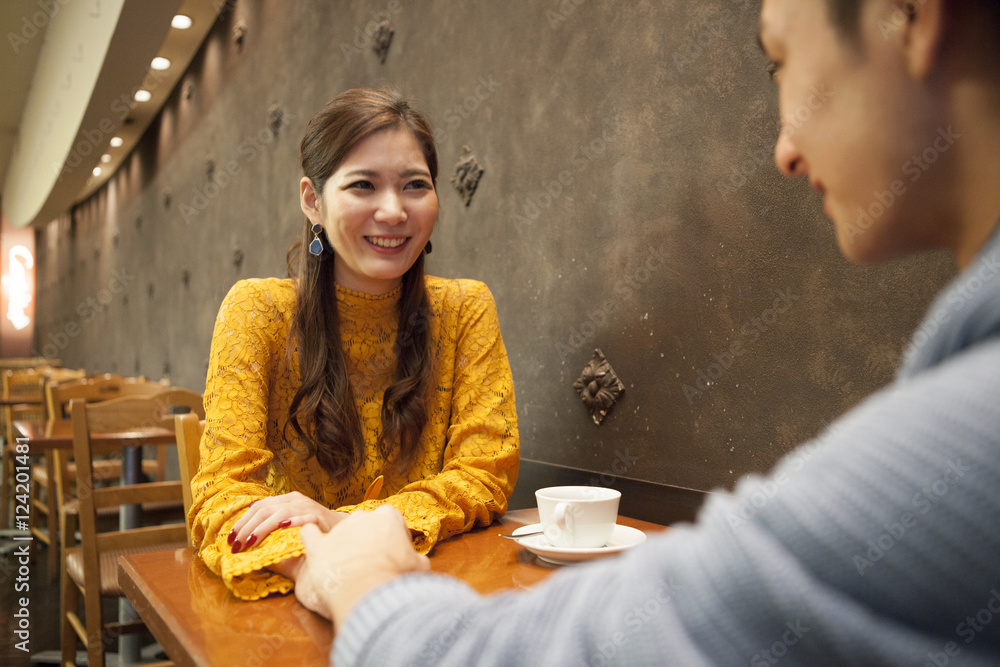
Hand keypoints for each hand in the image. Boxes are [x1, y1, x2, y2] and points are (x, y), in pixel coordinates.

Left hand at [228, 491, 347, 552]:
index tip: (230, 538)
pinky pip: (303, 518)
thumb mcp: (290, 522)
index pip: (258, 506)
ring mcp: (307, 507)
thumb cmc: (313, 530)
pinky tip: (280, 528)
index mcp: (286, 499)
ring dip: (261, 529)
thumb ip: (272, 524)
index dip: (242, 521)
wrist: (342, 529)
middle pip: (264, 509)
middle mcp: (295, 500)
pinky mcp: (318, 517)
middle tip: (235, 545)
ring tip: (249, 542)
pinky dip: (291, 522)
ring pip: (279, 514)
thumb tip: (245, 536)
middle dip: (246, 528)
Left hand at [294, 506, 429, 624]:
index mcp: (388, 516)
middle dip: (369, 541)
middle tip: (374, 564)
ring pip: (341, 533)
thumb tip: (417, 562)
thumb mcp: (420, 566)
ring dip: (345, 546)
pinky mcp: (318, 546)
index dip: (395, 539)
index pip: (392, 522)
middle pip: (366, 526)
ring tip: (351, 570)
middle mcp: (361, 517)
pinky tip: (315, 545)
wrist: (368, 591)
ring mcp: (337, 530)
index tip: (396, 555)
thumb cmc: (396, 577)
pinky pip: (309, 533)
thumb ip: (417, 559)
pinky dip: (311, 537)